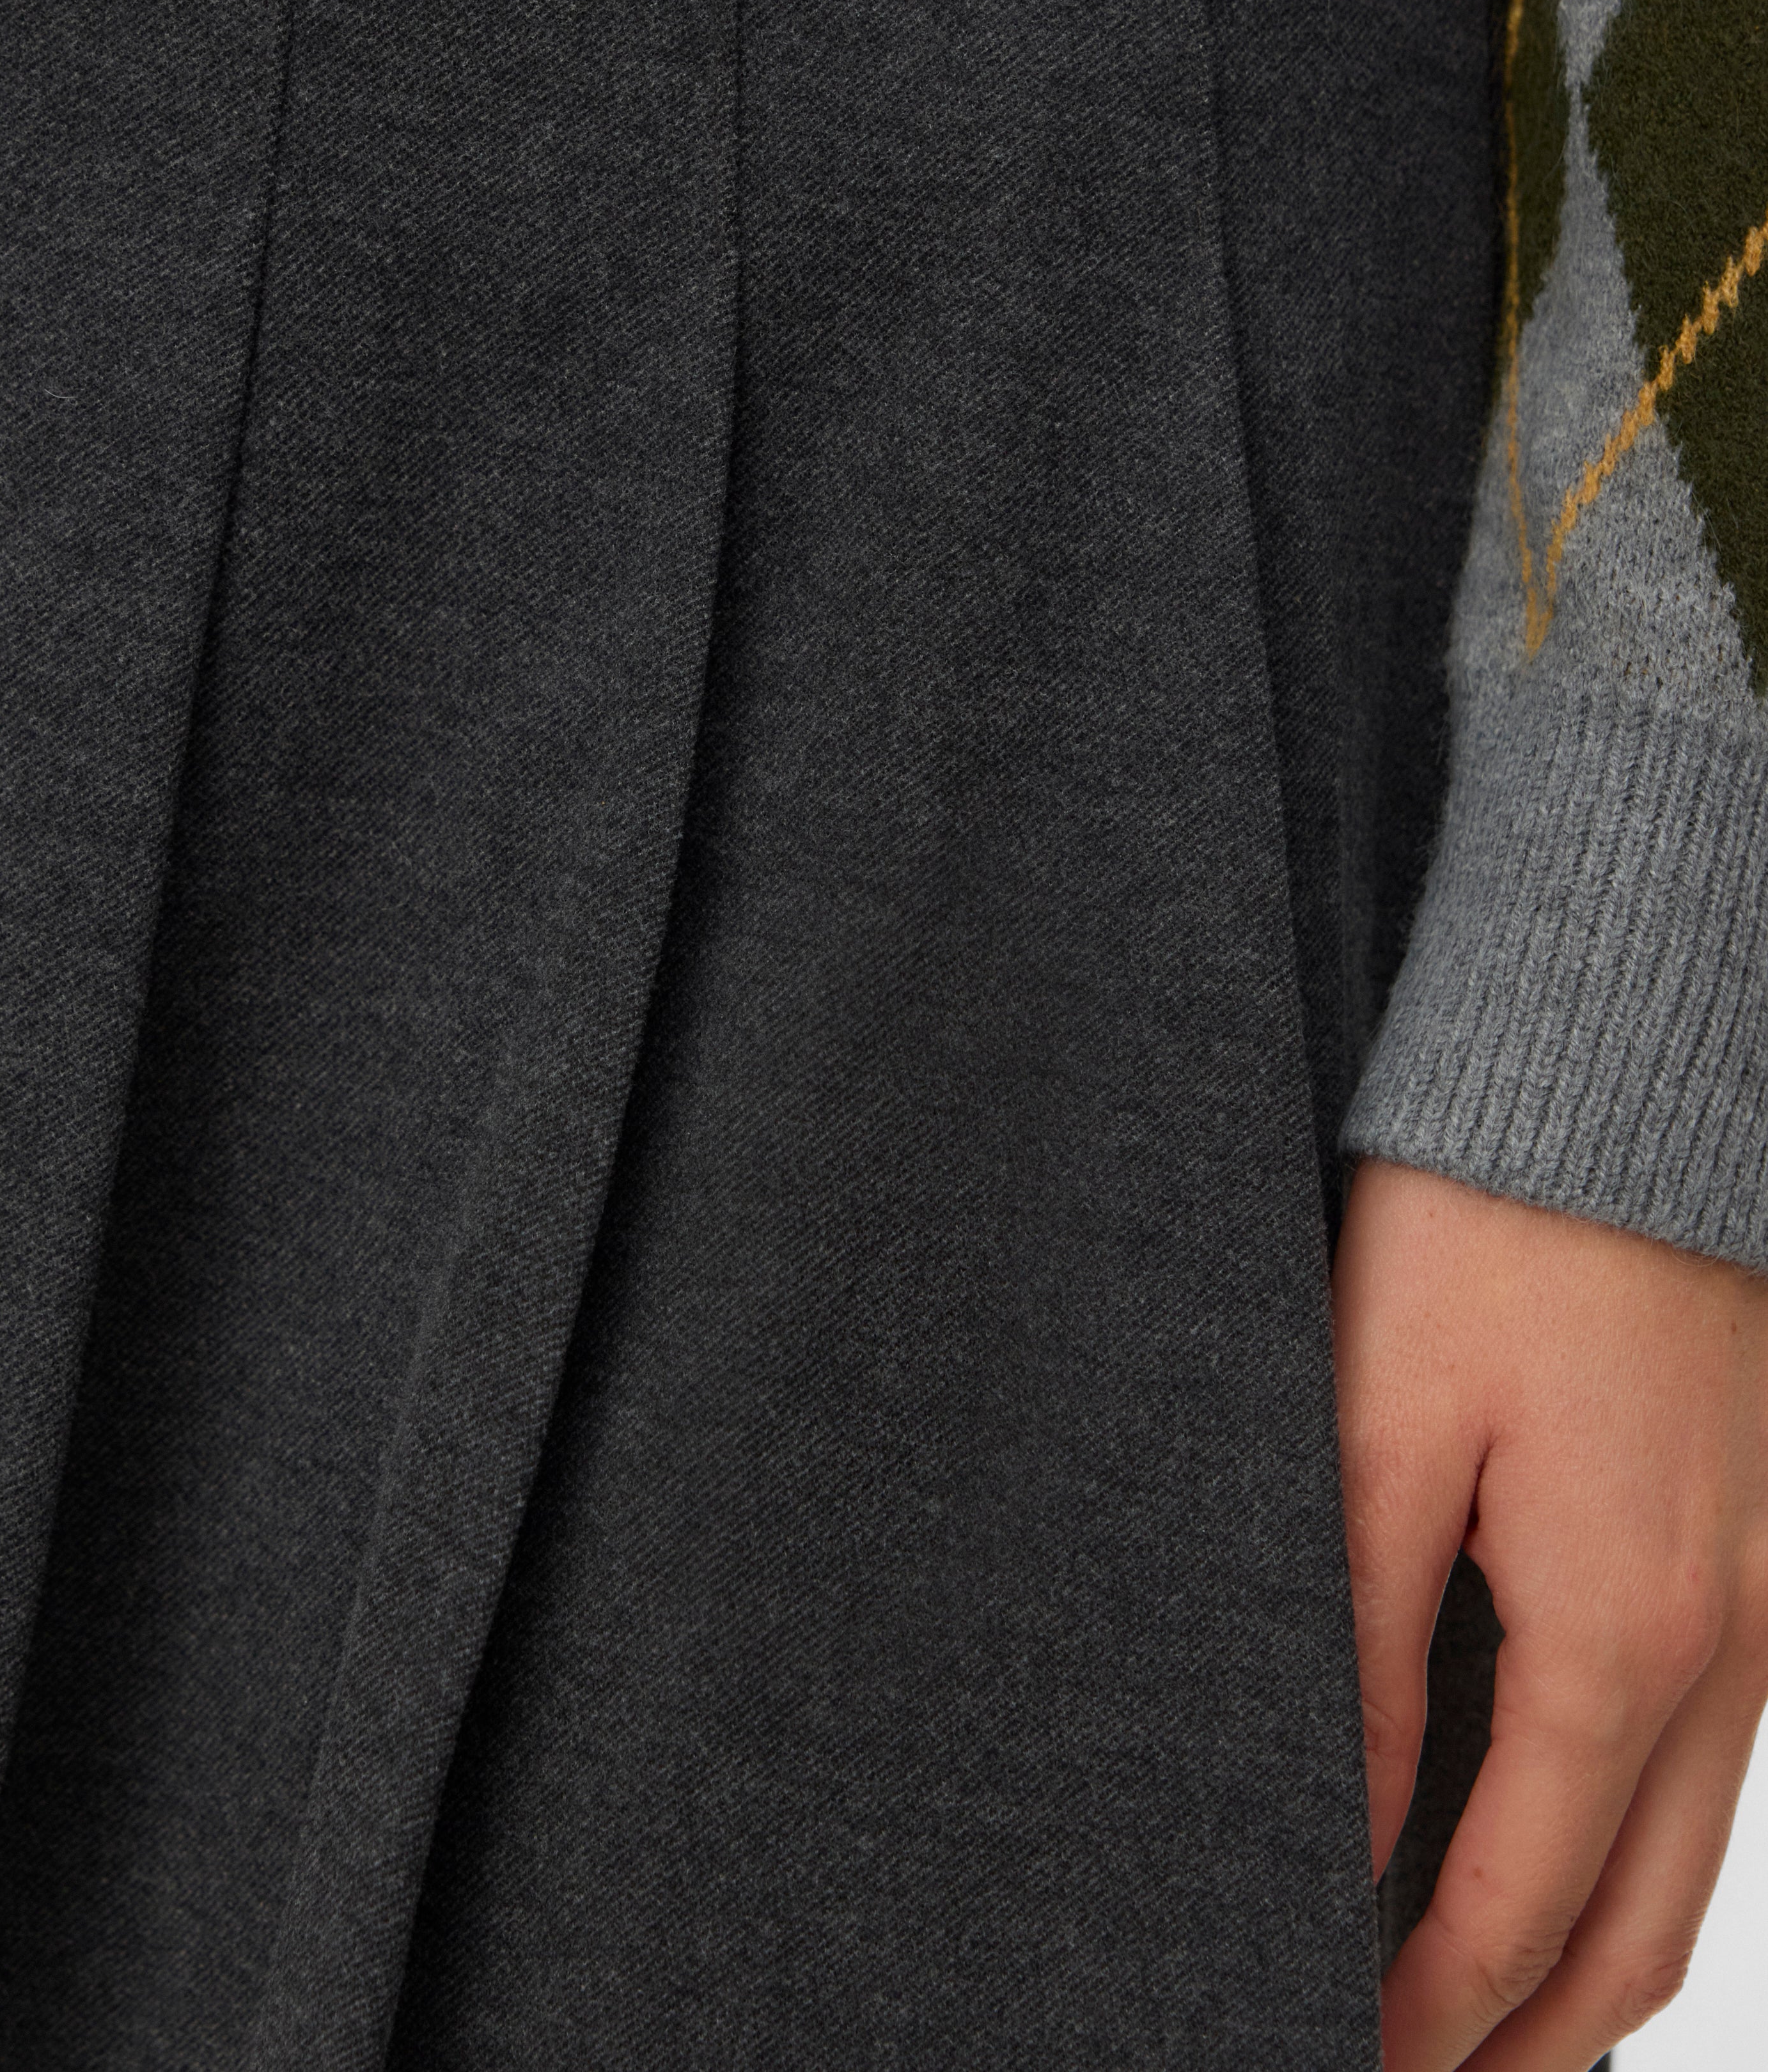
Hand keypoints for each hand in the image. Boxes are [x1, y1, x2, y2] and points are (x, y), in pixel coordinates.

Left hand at [1334, 1159, 1767, 2069]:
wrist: (1622, 1092)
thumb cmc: (1486, 1236)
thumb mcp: (1378, 1429)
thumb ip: (1365, 1645)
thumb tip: (1347, 1824)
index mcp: (1619, 1635)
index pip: (1518, 1901)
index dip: (1430, 2013)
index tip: (1342, 2057)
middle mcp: (1725, 1650)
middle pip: (1636, 1930)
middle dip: (1528, 2046)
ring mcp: (1766, 1608)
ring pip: (1691, 1862)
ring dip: (1593, 1972)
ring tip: (1481, 2033)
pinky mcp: (1760, 1557)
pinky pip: (1716, 1769)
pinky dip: (1640, 1860)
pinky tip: (1560, 1862)